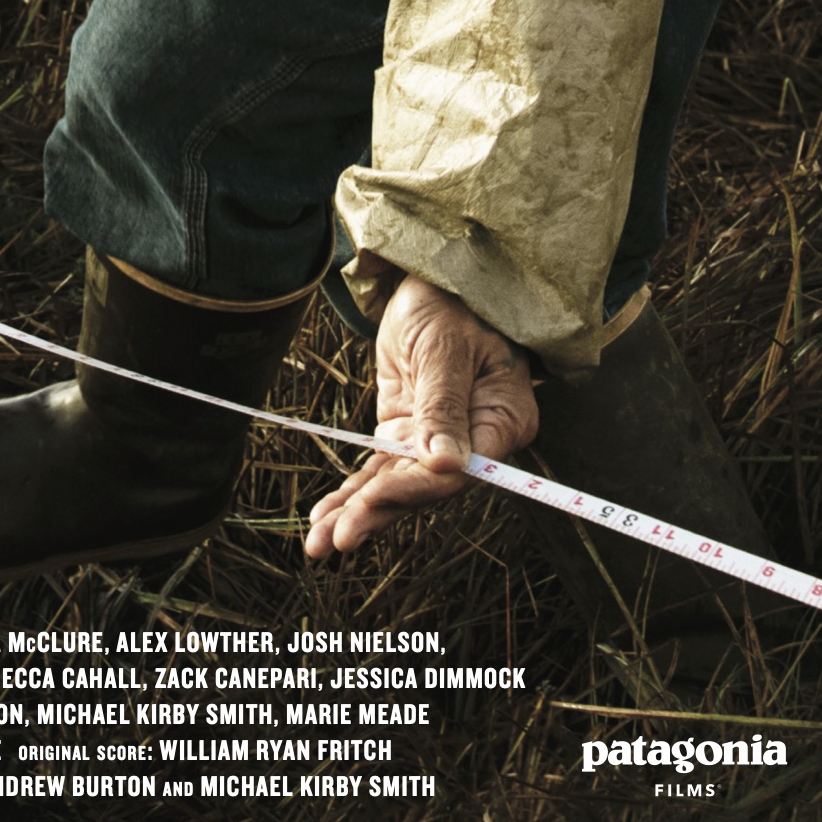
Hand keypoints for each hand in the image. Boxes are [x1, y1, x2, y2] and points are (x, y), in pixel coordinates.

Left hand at [305, 268, 537, 557]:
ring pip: (398, 484)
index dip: (413, 489)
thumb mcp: (445, 347)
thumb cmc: (451, 302)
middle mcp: (476, 440)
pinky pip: (382, 468)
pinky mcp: (408, 432)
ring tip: (318, 544)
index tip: (372, 502)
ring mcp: (438, 440)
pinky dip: (354, 492)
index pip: (458, 471)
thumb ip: (444, 406)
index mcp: (503, 419)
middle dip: (377, 511)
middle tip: (337, 539)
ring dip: (358, 513)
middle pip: (424, 486)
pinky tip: (325, 519)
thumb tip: (444, 467)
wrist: (435, 277)